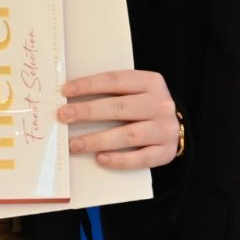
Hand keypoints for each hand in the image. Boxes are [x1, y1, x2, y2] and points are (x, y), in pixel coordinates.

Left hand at [58, 69, 179, 168]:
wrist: (176, 127)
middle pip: (119, 107)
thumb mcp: (137, 91)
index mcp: (151, 82)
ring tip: (75, 144)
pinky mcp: (165, 151)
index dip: (89, 85)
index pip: (116, 80)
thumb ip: (113, 92)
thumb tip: (73, 98)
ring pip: (128, 134)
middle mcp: (160, 104)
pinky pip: (140, 158)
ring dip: (97, 140)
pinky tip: (100, 159)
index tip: (65, 90)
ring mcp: (164, 129)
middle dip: (87, 111)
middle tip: (63, 116)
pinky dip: (119, 159)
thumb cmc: (146, 107)